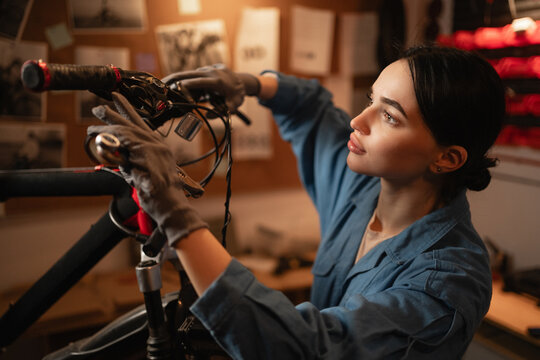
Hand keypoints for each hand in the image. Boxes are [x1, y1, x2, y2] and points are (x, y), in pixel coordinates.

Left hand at [88, 92, 207, 246]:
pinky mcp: (147, 153)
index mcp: (159, 148)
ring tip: (92, 127)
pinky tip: (98, 136)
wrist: (171, 206)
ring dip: (106, 127)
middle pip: (133, 122)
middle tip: (99, 107)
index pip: (141, 125)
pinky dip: (110, 137)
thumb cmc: (160, 196)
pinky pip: (124, 139)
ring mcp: (154, 147)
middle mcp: (158, 145)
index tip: (117, 102)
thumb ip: (131, 163)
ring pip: (125, 130)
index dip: (128, 112)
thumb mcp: (143, 175)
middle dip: (114, 113)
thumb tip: (118, 157)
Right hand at [162, 64, 259, 113]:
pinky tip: (171, 85)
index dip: (185, 89)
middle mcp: (209, 72)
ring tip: (159, 86)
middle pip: (186, 74)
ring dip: (174, 80)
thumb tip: (208, 116)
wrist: (243, 81)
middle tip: (158, 85)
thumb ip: (222, 111)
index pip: (196, 82)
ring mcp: (207, 69)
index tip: (179, 97)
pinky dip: (182, 80)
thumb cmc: (237, 95)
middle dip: (171, 79)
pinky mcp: (205, 70)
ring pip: (187, 74)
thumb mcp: (233, 106)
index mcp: (216, 81)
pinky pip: (192, 75)